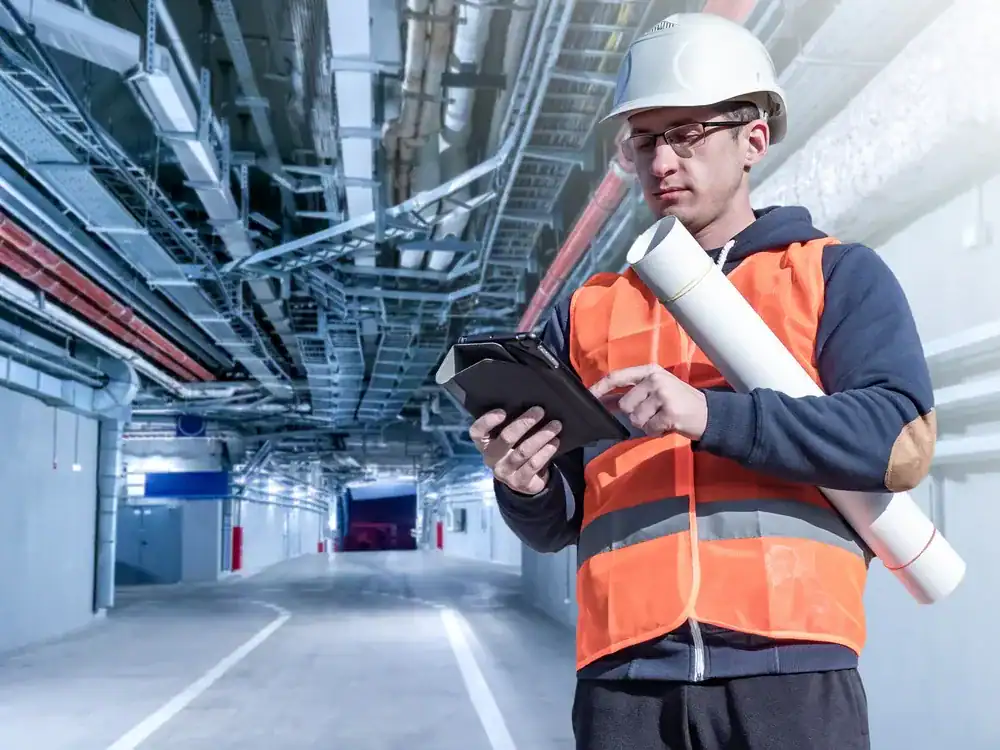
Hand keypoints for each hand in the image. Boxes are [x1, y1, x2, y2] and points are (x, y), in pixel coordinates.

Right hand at [468, 406, 562, 494]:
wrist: (523, 481)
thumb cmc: (515, 450)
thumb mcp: (508, 439)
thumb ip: (511, 425)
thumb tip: (530, 408)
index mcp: (484, 444)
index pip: (477, 432)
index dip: (487, 421)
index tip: (502, 411)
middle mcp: (491, 459)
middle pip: (506, 438)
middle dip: (524, 423)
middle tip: (540, 411)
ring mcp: (505, 472)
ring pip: (524, 451)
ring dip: (541, 436)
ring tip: (555, 425)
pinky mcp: (519, 482)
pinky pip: (534, 464)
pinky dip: (546, 451)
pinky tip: (554, 442)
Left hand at [589, 364, 707, 440]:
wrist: (708, 413)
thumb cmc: (677, 402)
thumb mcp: (654, 390)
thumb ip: (629, 393)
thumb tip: (601, 400)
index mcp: (650, 371)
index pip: (618, 377)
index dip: (601, 387)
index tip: (588, 396)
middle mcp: (655, 380)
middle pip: (624, 404)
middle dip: (635, 414)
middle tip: (653, 413)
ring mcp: (664, 395)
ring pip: (635, 419)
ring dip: (646, 424)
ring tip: (662, 418)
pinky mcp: (670, 413)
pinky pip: (649, 429)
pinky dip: (656, 432)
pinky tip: (668, 425)